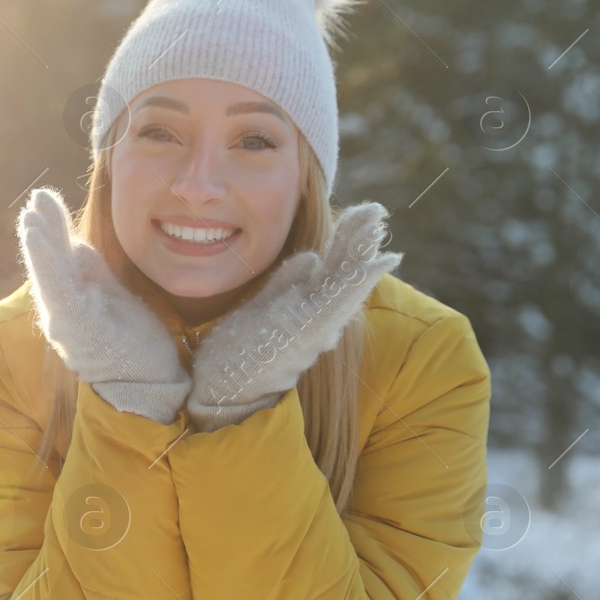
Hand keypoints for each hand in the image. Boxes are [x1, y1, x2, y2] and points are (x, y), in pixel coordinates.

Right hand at [17, 187, 190, 424]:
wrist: (151, 384)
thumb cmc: (134, 346)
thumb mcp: (115, 299)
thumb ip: (94, 274)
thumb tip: (76, 245)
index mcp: (71, 306)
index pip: (57, 263)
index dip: (51, 234)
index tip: (44, 204)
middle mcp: (61, 314)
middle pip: (48, 266)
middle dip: (41, 232)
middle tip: (35, 201)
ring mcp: (66, 321)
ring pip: (48, 275)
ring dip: (40, 243)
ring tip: (32, 216)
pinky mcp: (77, 324)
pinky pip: (58, 287)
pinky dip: (47, 260)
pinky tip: (41, 239)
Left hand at [186, 202, 401, 432]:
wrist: (220, 389)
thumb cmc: (237, 353)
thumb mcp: (262, 308)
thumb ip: (286, 283)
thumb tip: (310, 256)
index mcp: (306, 309)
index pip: (333, 269)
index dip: (348, 242)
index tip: (363, 216)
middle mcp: (318, 319)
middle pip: (344, 271)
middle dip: (360, 239)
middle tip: (377, 210)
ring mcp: (316, 325)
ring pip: (346, 280)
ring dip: (362, 250)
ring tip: (378, 222)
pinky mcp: (307, 330)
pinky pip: (339, 299)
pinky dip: (360, 279)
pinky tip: (380, 262)